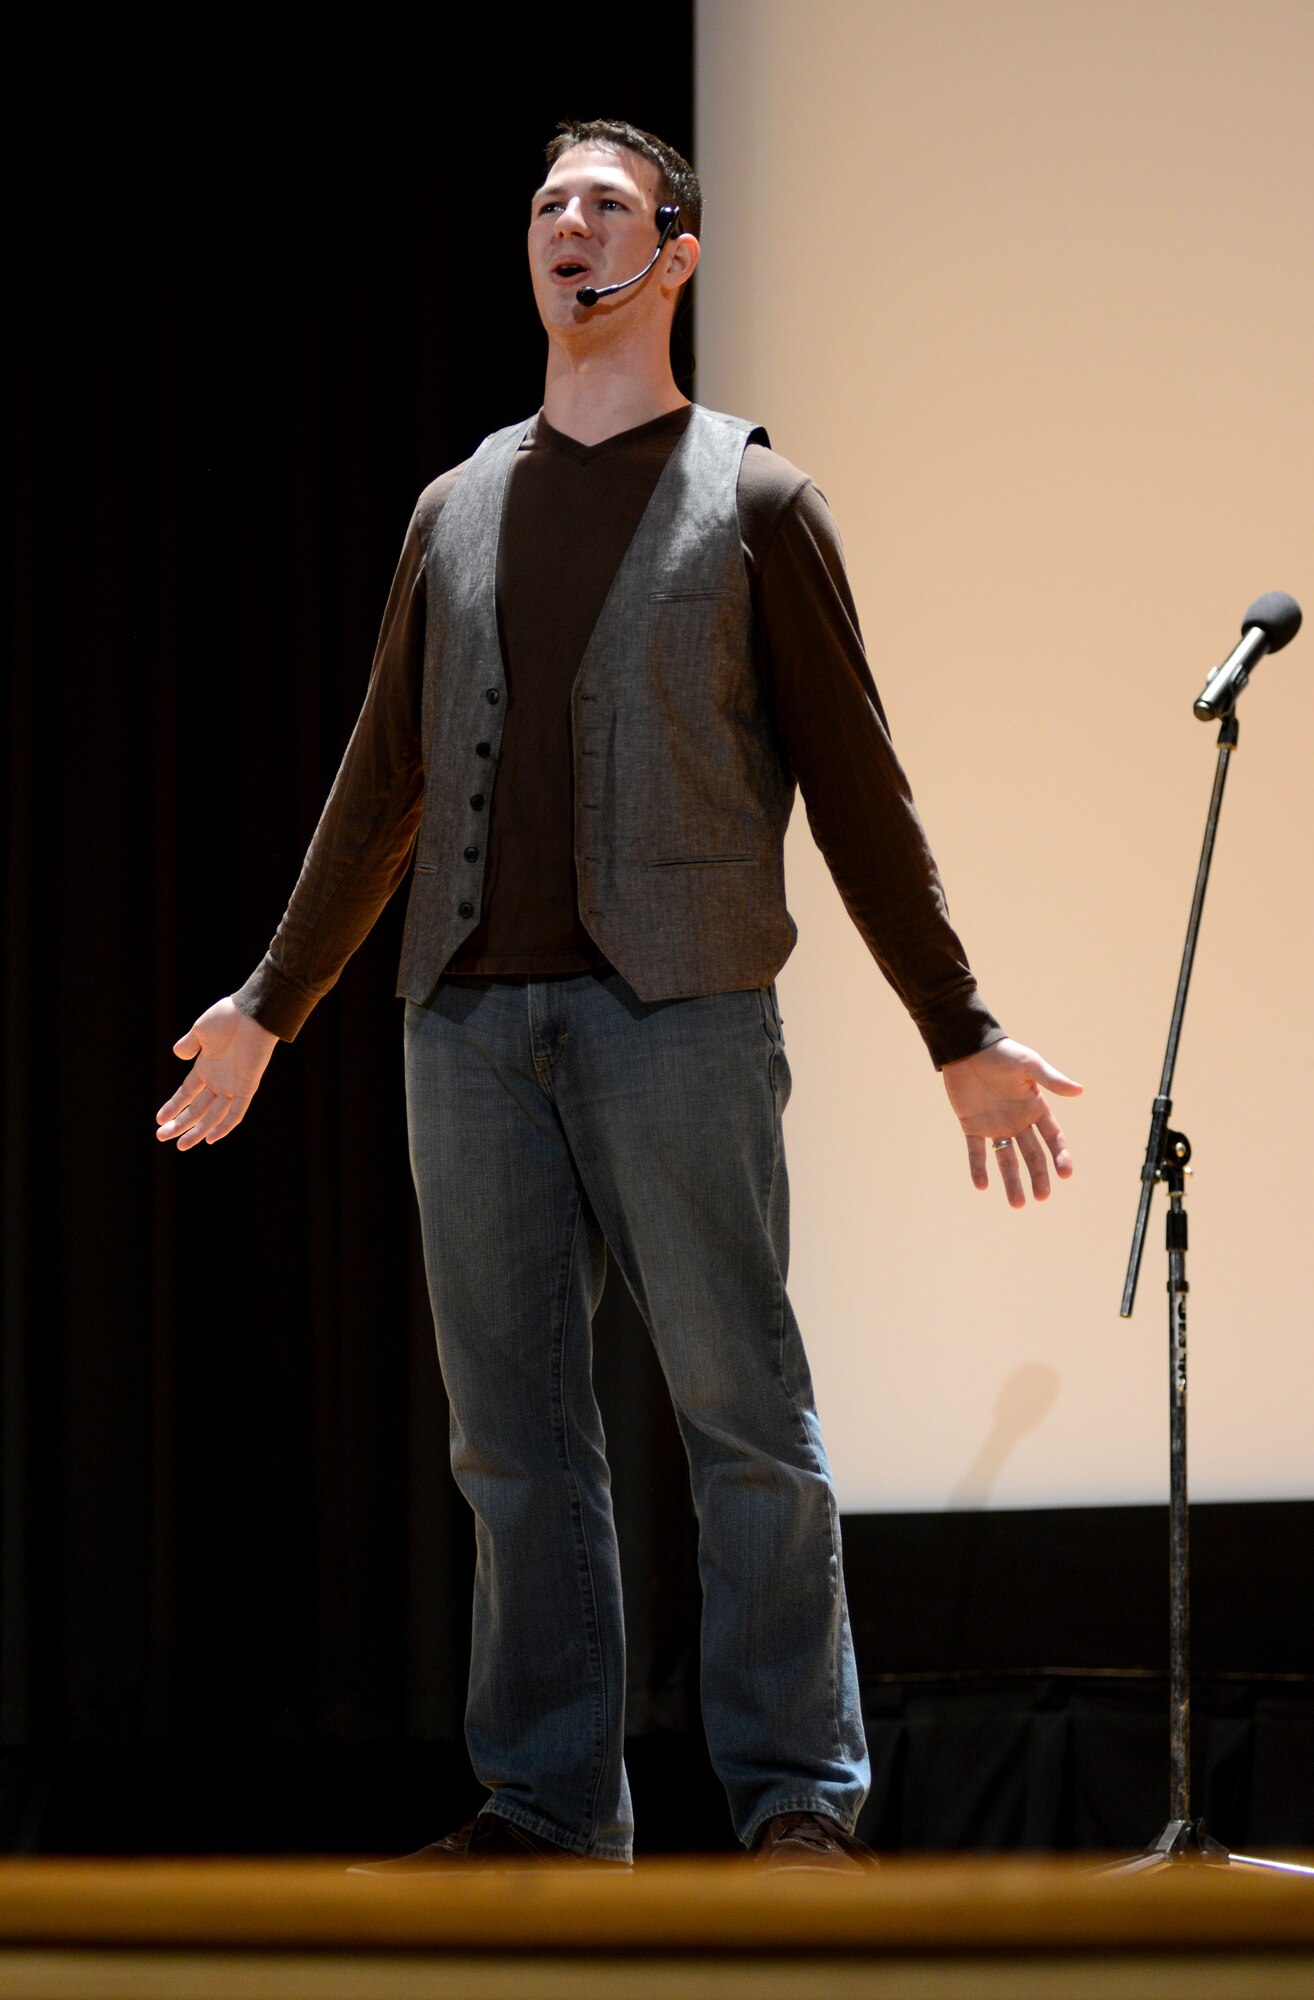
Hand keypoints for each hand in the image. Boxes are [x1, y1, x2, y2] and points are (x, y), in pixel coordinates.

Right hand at [156, 997, 277, 1150]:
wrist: (252, 1013)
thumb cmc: (227, 1017)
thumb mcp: (200, 1031)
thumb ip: (189, 1044)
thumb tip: (178, 1055)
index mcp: (206, 1067)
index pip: (187, 1093)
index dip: (173, 1106)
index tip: (159, 1119)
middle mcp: (219, 1080)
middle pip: (197, 1109)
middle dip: (180, 1124)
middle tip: (161, 1137)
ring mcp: (232, 1085)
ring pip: (214, 1116)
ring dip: (198, 1131)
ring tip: (181, 1145)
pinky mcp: (247, 1086)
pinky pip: (236, 1112)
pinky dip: (225, 1126)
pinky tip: (210, 1139)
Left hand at [941, 1037, 1081, 1207]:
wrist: (967, 1048)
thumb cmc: (1001, 1053)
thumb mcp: (1029, 1065)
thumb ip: (1051, 1080)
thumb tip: (1080, 1090)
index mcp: (1035, 1108)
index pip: (1052, 1138)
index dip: (1060, 1156)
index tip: (1066, 1174)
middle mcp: (1018, 1120)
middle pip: (1032, 1154)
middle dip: (1039, 1176)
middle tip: (1042, 1197)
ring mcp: (995, 1125)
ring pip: (1006, 1159)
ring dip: (1012, 1181)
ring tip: (1018, 1205)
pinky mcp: (972, 1125)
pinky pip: (976, 1151)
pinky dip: (978, 1168)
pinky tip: (981, 1186)